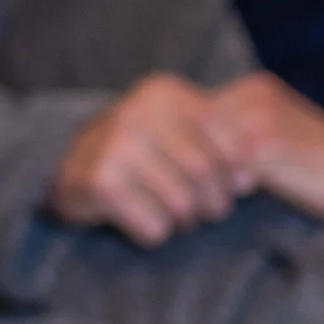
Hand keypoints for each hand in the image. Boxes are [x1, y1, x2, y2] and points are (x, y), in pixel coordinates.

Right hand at [49, 73, 237, 245]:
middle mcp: (137, 112)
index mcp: (164, 92)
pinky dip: (151, 232)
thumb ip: (222, 138)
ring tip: (169, 212)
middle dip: (211, 203)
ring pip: (183, 205)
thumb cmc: (141, 153)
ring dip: (182, 221)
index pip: (232, 144)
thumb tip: (253, 177)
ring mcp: (116, 146)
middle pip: (207, 176)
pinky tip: (136, 215)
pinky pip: (154, 226)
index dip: (235, 175)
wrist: (70, 168)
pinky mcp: (101, 182)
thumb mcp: (179, 128)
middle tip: (199, 207)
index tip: (228, 184)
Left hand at [202, 72, 323, 223]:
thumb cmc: (321, 163)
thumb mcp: (274, 131)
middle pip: (191, 135)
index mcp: (252, 87)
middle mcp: (252, 95)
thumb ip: (235, 128)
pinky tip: (251, 195)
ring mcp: (258, 118)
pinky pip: (225, 172)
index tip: (206, 171)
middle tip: (217, 187)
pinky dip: (232, 190)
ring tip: (233, 192)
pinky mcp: (266, 147)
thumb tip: (183, 148)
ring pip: (205, 155)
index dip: (194, 149)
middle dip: (198, 164)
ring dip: (213, 179)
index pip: (191, 116)